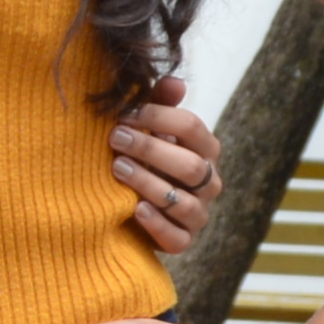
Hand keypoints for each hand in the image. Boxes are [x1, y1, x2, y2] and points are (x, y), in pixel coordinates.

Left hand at [107, 75, 221, 256]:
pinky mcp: (183, 241)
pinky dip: (157, 224)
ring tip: (117, 168)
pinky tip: (135, 209)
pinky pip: (178, 238)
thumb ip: (160, 104)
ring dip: (149, 183)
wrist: (130, 207)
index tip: (125, 113)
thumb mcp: (150, 129)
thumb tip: (174, 81)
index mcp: (205, 149)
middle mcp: (209, 182)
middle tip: (115, 138)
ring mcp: (198, 214)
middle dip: (151, 149)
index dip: (159, 116)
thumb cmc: (143, 158)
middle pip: (190, 166)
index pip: (192, 127)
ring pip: (183, 203)